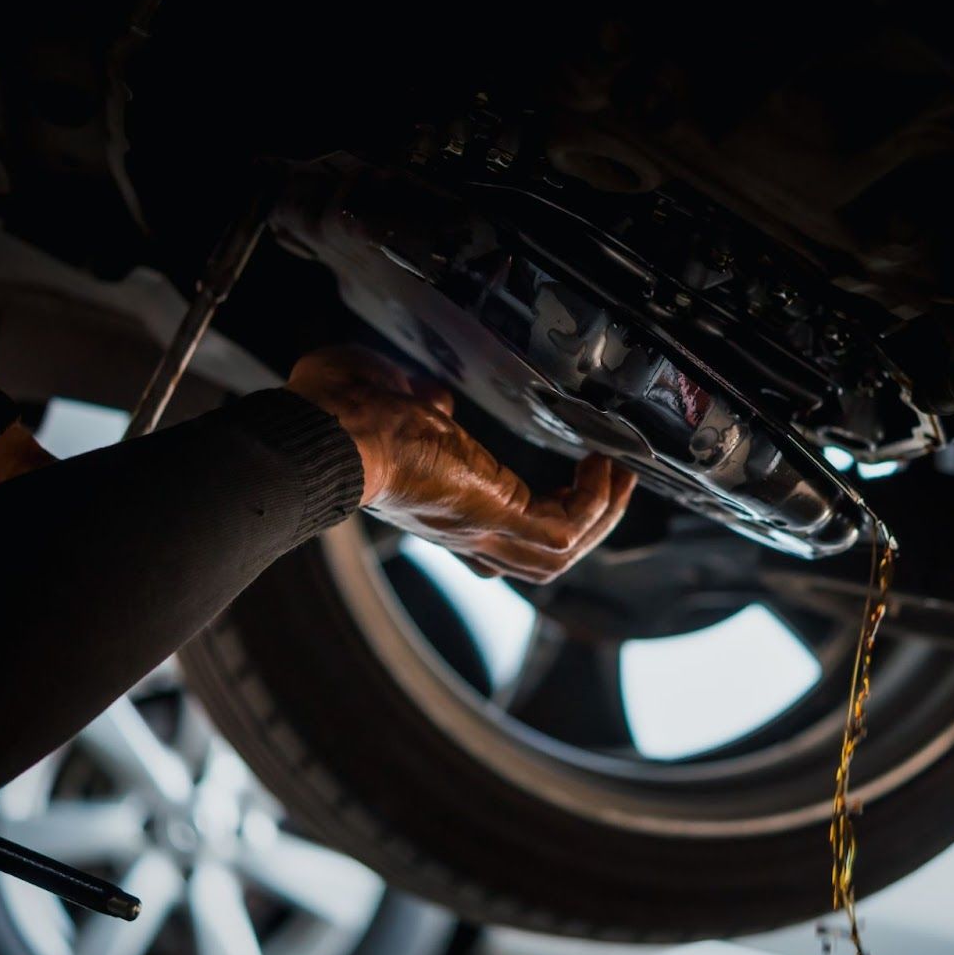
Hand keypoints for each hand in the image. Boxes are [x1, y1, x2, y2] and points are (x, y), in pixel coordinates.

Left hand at [287, 346, 635, 582]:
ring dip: (601, 517)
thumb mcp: (394, 402)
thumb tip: (432, 396)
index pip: (496, 541)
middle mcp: (462, 530)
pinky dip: (594, 502)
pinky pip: (565, 527)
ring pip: (560, 552)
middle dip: (586, 525)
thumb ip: (421, 402)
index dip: (537, 517)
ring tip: (619, 478)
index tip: (565, 482)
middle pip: (541, 558)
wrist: (334, 432)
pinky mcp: (497, 515)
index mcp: (439, 506)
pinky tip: (604, 468)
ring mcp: (481, 529)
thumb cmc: (341, 413)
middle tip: (610, 485)